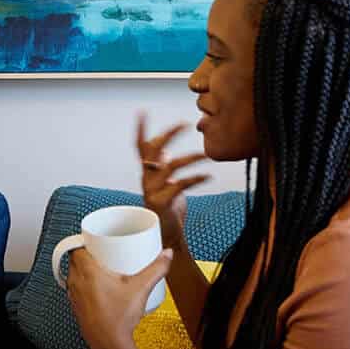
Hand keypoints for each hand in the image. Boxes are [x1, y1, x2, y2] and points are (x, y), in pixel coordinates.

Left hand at [66, 245, 173, 348]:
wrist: (110, 345)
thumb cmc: (119, 318)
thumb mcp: (141, 288)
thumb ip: (156, 269)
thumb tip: (166, 254)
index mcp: (87, 272)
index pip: (76, 247)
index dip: (85, 241)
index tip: (97, 240)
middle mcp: (76, 282)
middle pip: (74, 259)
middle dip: (88, 254)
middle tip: (104, 253)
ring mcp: (74, 296)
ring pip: (73, 275)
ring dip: (84, 270)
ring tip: (102, 269)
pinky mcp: (76, 307)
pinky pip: (76, 289)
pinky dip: (84, 285)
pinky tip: (99, 289)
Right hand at [137, 112, 211, 246]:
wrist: (166, 236)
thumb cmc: (168, 208)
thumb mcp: (165, 184)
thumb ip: (163, 169)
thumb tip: (165, 153)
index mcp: (147, 172)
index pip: (140, 147)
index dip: (141, 130)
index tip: (142, 112)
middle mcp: (146, 178)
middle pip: (153, 150)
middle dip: (168, 135)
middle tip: (184, 124)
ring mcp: (152, 190)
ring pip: (170, 166)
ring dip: (191, 157)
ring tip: (207, 155)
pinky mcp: (162, 201)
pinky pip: (180, 184)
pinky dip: (196, 178)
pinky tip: (208, 176)